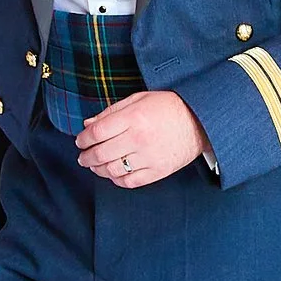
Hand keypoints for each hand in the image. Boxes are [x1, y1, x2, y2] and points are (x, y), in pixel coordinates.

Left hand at [75, 90, 208, 188]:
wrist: (200, 121)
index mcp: (133, 117)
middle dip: (86, 156)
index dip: (83, 138)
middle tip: (82, 157)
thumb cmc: (168, 107)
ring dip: (98, 169)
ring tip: (95, 165)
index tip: (80, 141)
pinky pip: (129, 182)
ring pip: (112, 170)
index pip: (97, 132)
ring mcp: (149, 157)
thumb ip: (111, 112)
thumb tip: (88, 125)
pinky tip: (113, 173)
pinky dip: (116, 180)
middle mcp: (139, 139)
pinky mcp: (157, 171)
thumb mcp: (138, 99)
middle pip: (101, 153)